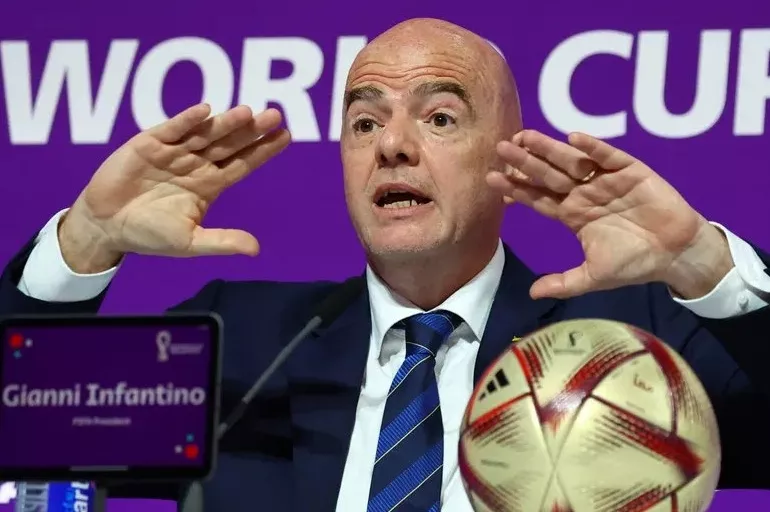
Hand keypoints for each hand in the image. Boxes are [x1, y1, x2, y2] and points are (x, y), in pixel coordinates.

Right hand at [60, 104, 290, 272]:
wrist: (106, 226)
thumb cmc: (149, 235)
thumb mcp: (190, 242)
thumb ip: (222, 241)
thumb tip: (256, 250)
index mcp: (210, 184)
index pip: (243, 164)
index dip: (263, 151)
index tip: (286, 136)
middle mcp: (197, 163)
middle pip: (230, 144)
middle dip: (251, 131)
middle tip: (275, 115)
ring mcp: (174, 151)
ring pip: (205, 134)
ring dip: (225, 123)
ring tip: (247, 113)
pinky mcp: (148, 143)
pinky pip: (171, 129)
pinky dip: (186, 120)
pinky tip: (204, 111)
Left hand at [487, 130, 732, 299]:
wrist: (676, 254)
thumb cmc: (634, 262)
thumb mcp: (593, 277)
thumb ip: (564, 283)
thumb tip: (531, 293)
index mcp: (572, 214)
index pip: (537, 199)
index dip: (516, 189)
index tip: (492, 179)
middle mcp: (584, 193)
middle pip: (548, 175)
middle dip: (524, 162)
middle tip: (501, 147)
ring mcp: (605, 180)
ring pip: (571, 162)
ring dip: (549, 149)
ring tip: (526, 137)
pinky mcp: (631, 172)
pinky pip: (609, 156)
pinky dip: (593, 147)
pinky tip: (573, 138)